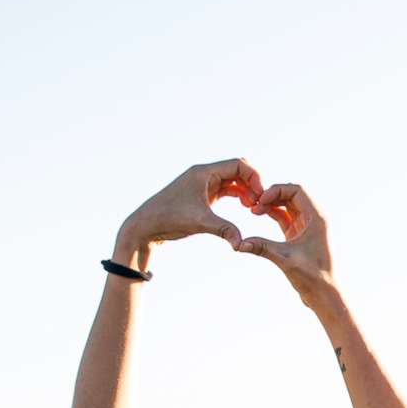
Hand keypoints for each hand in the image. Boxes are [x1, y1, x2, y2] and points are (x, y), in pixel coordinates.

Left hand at [113, 159, 264, 264]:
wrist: (145, 225)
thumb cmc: (168, 219)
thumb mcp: (199, 222)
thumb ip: (224, 229)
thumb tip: (241, 243)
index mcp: (203, 172)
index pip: (238, 165)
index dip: (254, 178)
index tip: (260, 196)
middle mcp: (203, 174)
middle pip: (238, 170)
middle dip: (252, 183)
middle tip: (260, 202)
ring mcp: (202, 184)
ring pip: (233, 180)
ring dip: (246, 191)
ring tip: (254, 207)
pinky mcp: (202, 195)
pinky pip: (226, 190)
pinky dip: (238, 196)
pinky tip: (245, 208)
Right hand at [236, 182, 335, 303]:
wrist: (325, 295)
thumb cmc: (313, 277)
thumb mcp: (285, 259)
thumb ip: (263, 248)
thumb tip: (239, 244)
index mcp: (318, 218)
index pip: (297, 190)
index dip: (276, 190)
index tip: (260, 199)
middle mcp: (315, 218)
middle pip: (292, 194)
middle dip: (272, 195)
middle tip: (254, 203)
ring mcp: (308, 226)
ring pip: (288, 205)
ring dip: (271, 204)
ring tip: (253, 209)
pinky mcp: (301, 234)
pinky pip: (286, 216)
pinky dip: (273, 213)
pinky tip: (258, 214)